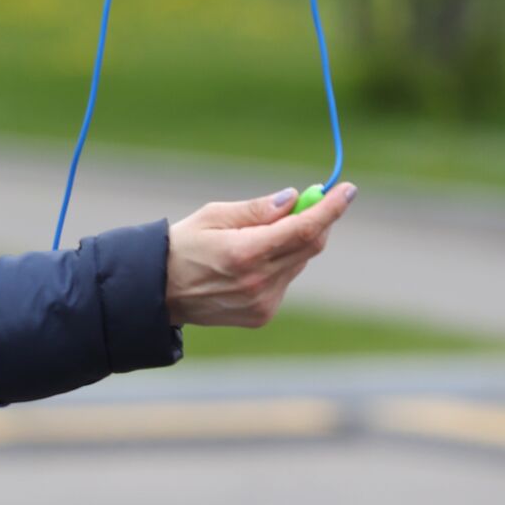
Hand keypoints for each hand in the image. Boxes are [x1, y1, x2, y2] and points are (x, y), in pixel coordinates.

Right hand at [166, 183, 355, 326]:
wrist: (157, 291)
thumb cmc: (182, 245)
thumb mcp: (213, 216)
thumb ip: (257, 209)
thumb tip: (294, 198)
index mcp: (245, 252)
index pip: (303, 228)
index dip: (330, 208)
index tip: (347, 189)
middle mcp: (258, 280)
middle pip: (310, 245)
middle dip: (317, 220)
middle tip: (311, 200)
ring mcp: (263, 301)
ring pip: (299, 263)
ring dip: (294, 243)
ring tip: (259, 237)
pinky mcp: (263, 314)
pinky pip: (285, 281)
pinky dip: (280, 265)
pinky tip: (250, 264)